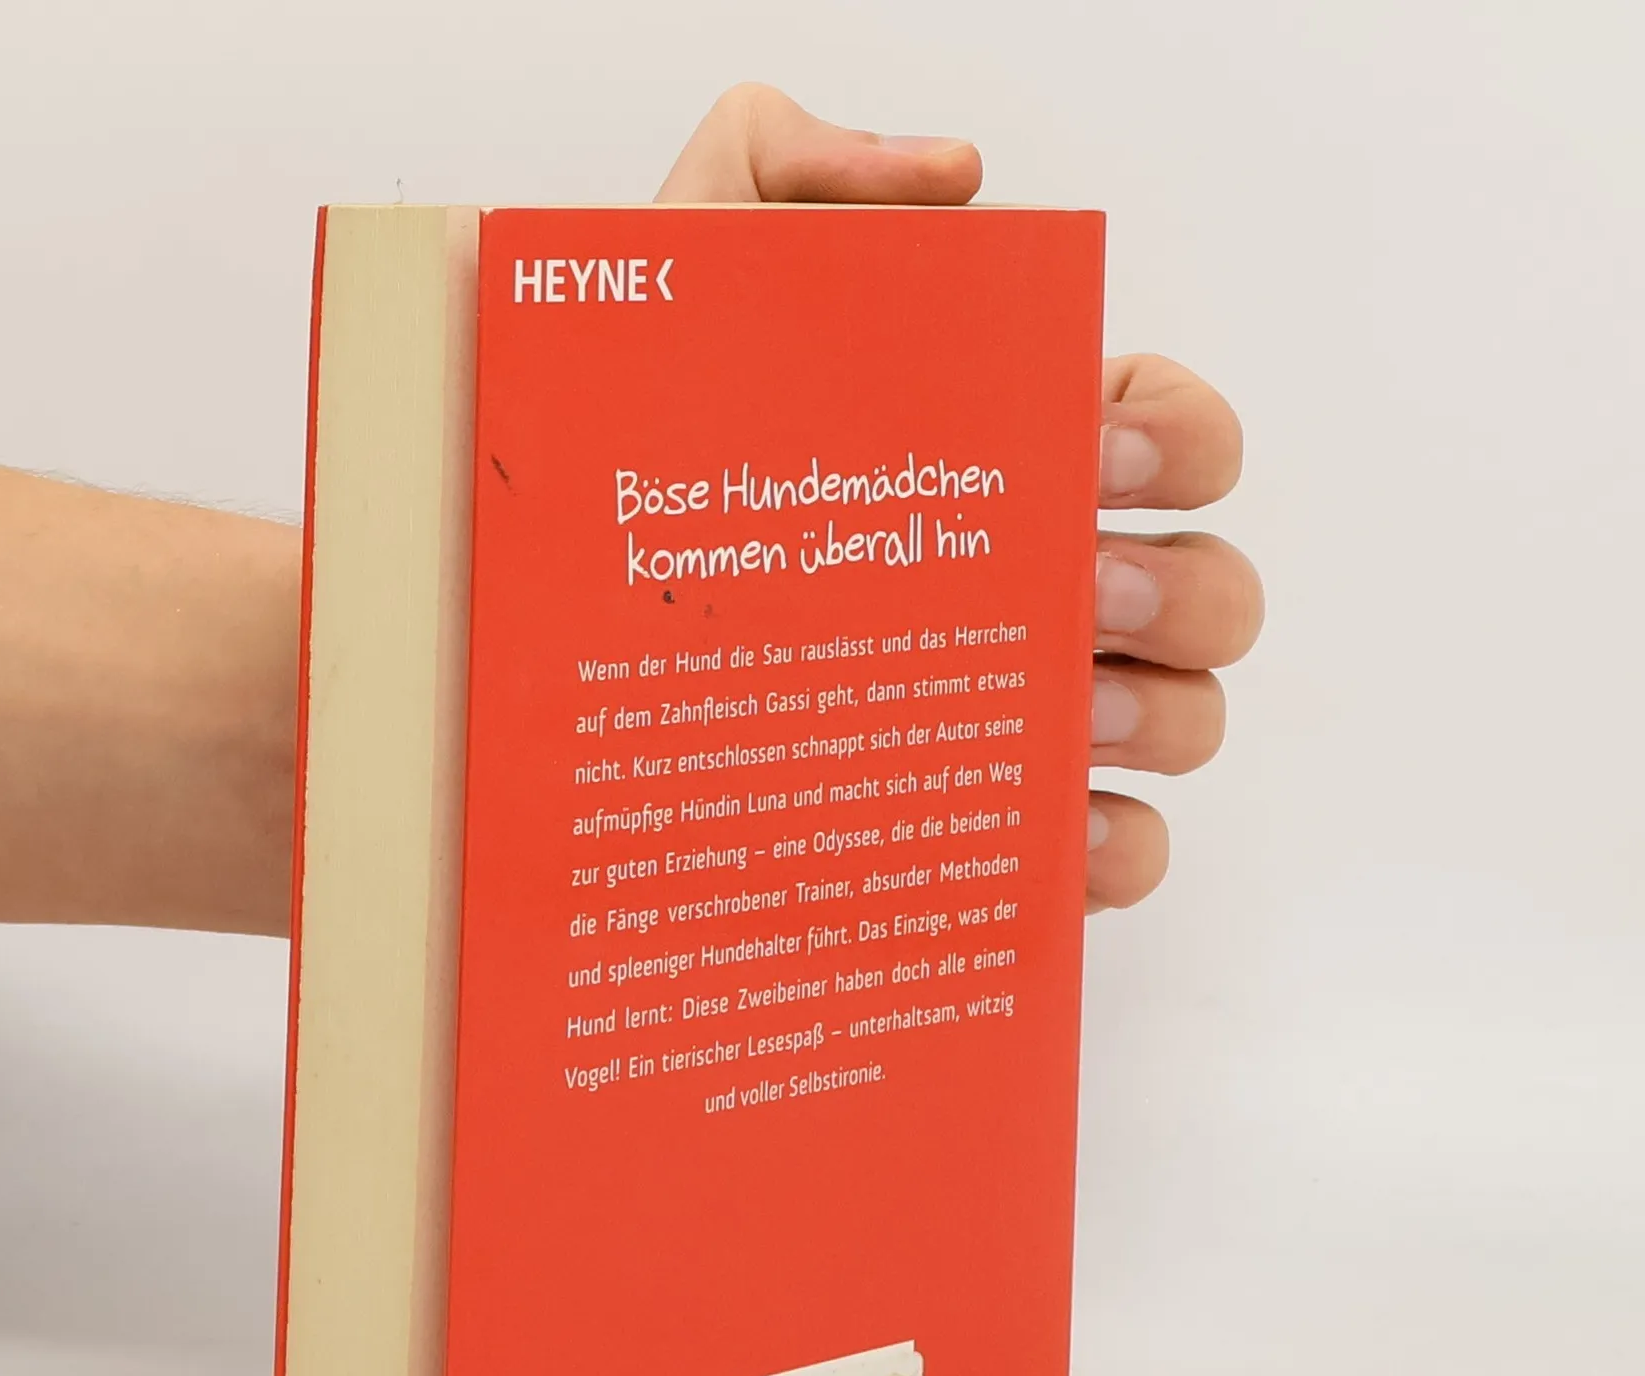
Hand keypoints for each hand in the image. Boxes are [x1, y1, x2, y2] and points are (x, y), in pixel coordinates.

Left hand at [658, 85, 1263, 911]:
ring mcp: (1021, 720)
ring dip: (1156, 713)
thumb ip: (797, 174)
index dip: (1172, 437)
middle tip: (1067, 589)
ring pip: (1186, 720)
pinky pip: (1112, 855)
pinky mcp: (983, 836)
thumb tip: (958, 179)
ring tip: (1053, 709)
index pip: (1170, 434)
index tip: (1087, 449)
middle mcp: (1039, 589)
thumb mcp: (678, 280)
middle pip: (1209, 589)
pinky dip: (1109, 849)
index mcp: (1006, 461)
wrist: (512, 620)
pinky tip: (1036, 829)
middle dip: (1173, 586)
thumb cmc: (606, 460)